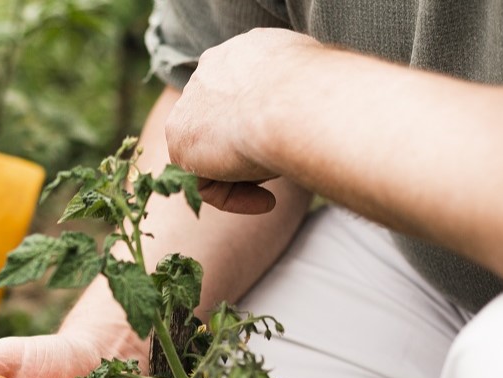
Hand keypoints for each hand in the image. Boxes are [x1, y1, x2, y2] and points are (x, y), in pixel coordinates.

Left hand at [165, 28, 319, 213]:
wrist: (298, 102)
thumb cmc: (322, 94)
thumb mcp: (318, 84)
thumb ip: (300, 96)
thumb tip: (313, 115)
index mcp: (245, 52)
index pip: (243, 94)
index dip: (262, 126)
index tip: (288, 144)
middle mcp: (211, 70)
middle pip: (224, 124)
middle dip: (249, 151)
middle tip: (282, 167)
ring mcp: (190, 102)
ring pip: (214, 152)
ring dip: (246, 173)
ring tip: (280, 176)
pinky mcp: (179, 137)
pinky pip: (203, 180)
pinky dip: (234, 197)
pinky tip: (268, 201)